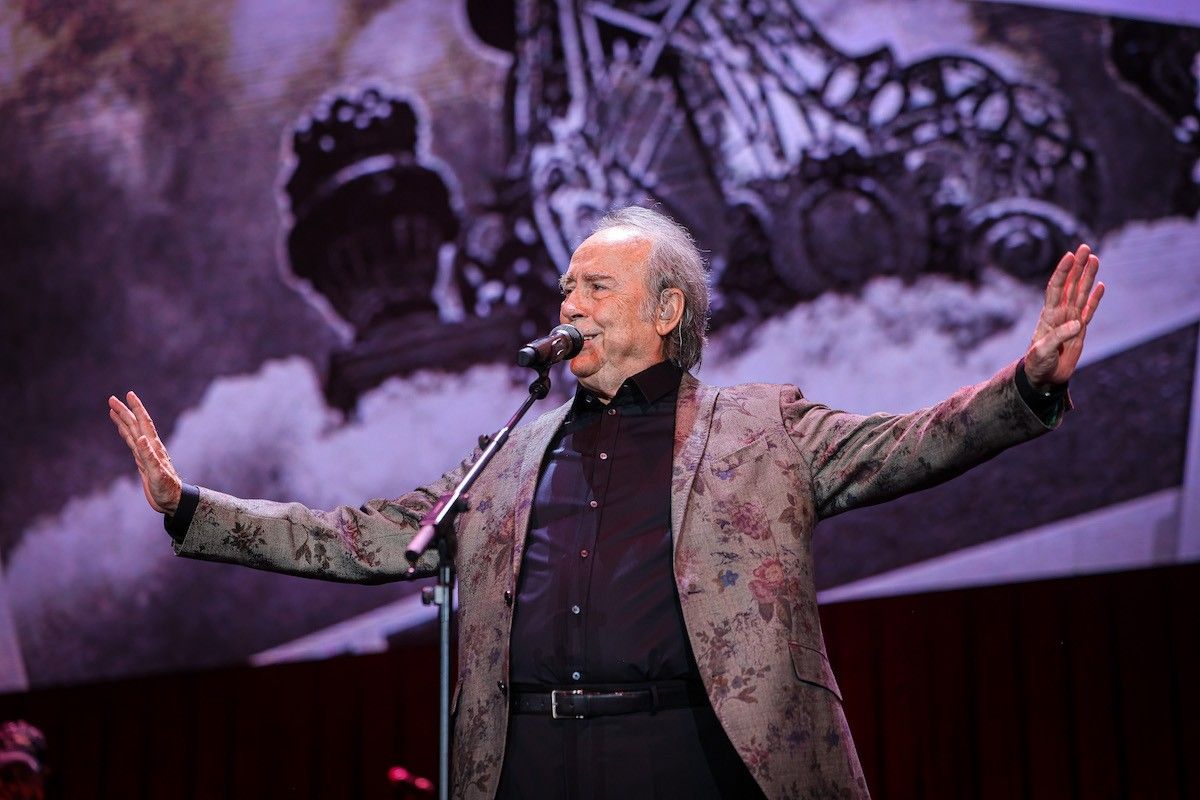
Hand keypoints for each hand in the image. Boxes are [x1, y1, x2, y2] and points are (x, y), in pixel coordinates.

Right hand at [108, 391, 182, 513]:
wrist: (173, 501)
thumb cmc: (168, 490)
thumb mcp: (158, 474)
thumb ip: (150, 458)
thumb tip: (141, 439)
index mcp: (154, 448)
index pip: (144, 423)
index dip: (137, 408)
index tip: (129, 395)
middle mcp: (150, 447)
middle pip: (135, 425)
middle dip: (124, 411)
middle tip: (112, 399)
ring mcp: (145, 453)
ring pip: (131, 432)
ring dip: (123, 420)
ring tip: (113, 409)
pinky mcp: (142, 461)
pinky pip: (131, 443)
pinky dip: (125, 434)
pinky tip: (122, 430)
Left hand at [1024, 244, 1104, 389]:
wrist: (1042, 378)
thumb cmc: (1037, 365)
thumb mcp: (1043, 352)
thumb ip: (1058, 337)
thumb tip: (1077, 323)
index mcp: (1049, 316)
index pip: (1056, 288)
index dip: (1063, 272)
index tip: (1070, 256)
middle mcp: (1060, 314)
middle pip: (1071, 285)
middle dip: (1078, 266)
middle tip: (1085, 247)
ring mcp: (1071, 320)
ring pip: (1081, 293)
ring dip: (1088, 276)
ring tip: (1094, 258)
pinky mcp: (1080, 330)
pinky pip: (1090, 310)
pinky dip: (1095, 298)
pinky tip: (1101, 285)